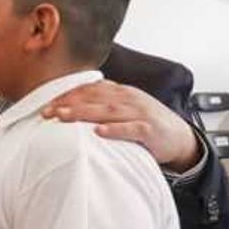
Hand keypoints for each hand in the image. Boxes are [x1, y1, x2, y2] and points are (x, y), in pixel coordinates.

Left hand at [41, 80, 200, 171]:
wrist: (181, 138)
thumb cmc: (147, 124)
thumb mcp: (125, 109)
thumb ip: (102, 105)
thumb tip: (71, 105)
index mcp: (120, 92)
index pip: (89, 90)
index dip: (67, 95)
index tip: (46, 104)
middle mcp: (128, 99)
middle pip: (94, 98)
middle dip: (68, 103)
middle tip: (47, 111)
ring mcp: (140, 113)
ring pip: (108, 110)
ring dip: (83, 112)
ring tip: (63, 117)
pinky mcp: (151, 130)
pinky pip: (131, 129)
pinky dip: (115, 130)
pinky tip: (99, 132)